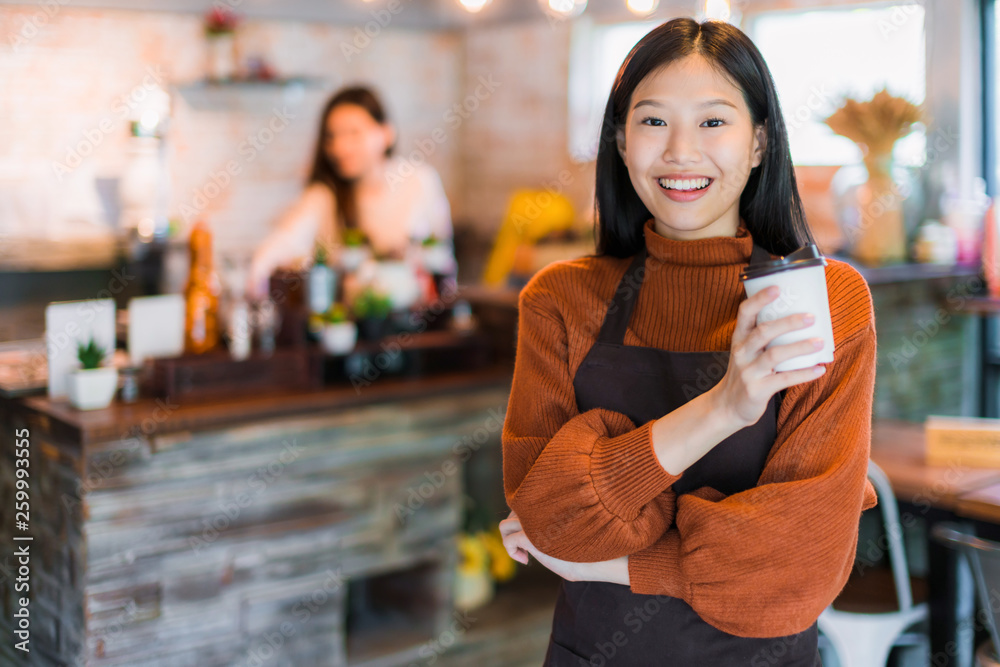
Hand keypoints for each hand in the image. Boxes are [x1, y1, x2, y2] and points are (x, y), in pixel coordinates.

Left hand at [499, 511, 629, 583]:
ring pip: (504, 525)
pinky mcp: (529, 536)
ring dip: (510, 540)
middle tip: (529, 546)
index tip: (535, 533)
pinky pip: (507, 541)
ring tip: (526, 553)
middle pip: (513, 512)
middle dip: (518, 529)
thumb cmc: (592, 547)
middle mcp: (540, 508)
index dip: (527, 516)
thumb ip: (555, 522)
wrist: (600, 558)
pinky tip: (526, 560)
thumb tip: (545, 524)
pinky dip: (512, 552)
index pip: (527, 501)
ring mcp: (533, 521)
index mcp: (552, 502)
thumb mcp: (573, 527)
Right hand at [714, 285, 826, 427]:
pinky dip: (804, 374)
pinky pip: (783, 380)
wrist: (728, 406)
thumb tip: (805, 319)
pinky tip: (820, 369)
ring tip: (820, 342)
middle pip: (763, 332)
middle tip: (811, 317)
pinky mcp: (757, 390)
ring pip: (774, 355)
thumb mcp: (747, 351)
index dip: (760, 299)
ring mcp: (748, 372)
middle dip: (788, 323)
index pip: (745, 313)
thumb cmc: (746, 372)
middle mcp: (741, 353)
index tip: (777, 288)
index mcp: (739, 338)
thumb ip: (766, 337)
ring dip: (799, 347)